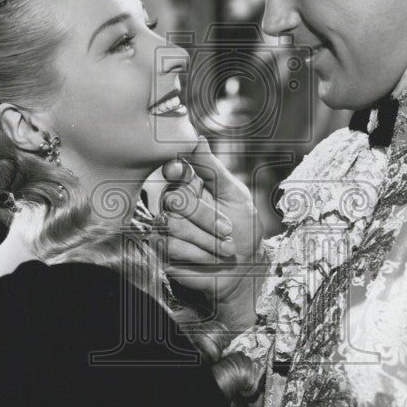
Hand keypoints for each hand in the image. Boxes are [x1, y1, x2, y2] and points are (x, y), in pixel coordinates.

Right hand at [159, 137, 261, 321]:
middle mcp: (174, 202)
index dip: (174, 170)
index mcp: (190, 183)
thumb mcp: (235, 194)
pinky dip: (197, 253)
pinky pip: (169, 245)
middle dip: (205, 216)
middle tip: (228, 229)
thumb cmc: (243, 228)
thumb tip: (197, 138)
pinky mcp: (162, 249)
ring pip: (172, 224)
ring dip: (205, 238)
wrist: (244, 268)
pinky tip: (211, 258)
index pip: (173, 170)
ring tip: (226, 247)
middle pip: (174, 199)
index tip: (178, 171)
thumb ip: (213, 169)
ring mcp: (165, 225)